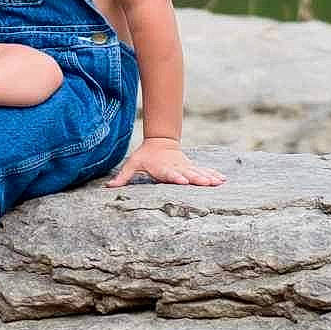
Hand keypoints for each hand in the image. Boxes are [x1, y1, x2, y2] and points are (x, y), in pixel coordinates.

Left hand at [105, 137, 225, 187]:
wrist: (160, 142)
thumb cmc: (145, 156)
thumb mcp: (132, 163)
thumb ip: (123, 177)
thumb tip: (108, 187)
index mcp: (162, 168)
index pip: (169, 174)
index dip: (176, 177)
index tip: (183, 181)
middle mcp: (176, 168)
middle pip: (187, 174)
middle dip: (197, 179)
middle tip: (206, 184)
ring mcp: (185, 167)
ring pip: (198, 172)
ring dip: (208, 177)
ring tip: (218, 182)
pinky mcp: (191, 167)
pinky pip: (204, 171)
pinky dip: (213, 174)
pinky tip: (222, 179)